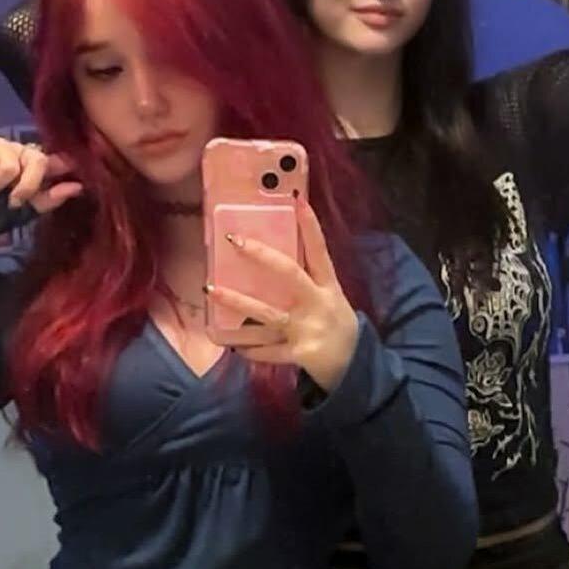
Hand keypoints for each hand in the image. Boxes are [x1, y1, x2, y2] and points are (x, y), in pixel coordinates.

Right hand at [0, 134, 81, 211]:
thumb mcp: (26, 209)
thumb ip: (51, 198)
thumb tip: (78, 186)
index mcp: (34, 164)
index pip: (54, 158)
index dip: (63, 163)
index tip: (74, 168)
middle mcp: (20, 150)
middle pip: (37, 160)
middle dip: (26, 187)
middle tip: (11, 203)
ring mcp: (0, 144)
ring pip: (11, 165)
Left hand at [206, 199, 358, 392]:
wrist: (356, 368)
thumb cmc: (337, 326)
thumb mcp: (331, 299)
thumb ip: (310, 281)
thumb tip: (277, 259)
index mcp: (329, 287)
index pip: (320, 251)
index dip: (310, 226)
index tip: (296, 200)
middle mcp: (318, 304)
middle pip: (289, 274)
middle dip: (261, 255)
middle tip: (235, 240)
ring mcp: (308, 329)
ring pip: (267, 314)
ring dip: (237, 303)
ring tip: (211, 291)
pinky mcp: (299, 354)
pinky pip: (267, 351)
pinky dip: (250, 349)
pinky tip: (233, 345)